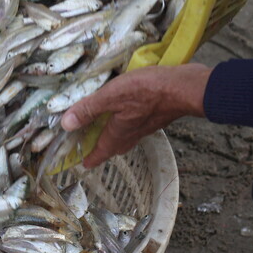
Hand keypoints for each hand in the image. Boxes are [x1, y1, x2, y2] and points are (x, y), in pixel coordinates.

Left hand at [60, 64, 210, 167]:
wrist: (186, 88)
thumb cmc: (149, 91)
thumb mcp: (112, 96)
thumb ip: (89, 109)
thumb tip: (66, 124)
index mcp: (120, 132)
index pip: (101, 150)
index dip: (90, 157)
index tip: (83, 164)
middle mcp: (134, 133)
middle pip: (115, 145)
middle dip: (103, 148)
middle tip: (93, 148)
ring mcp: (148, 125)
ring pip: (128, 136)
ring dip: (116, 136)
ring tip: (108, 131)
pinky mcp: (158, 115)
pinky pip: (138, 125)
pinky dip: (129, 124)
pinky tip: (130, 114)